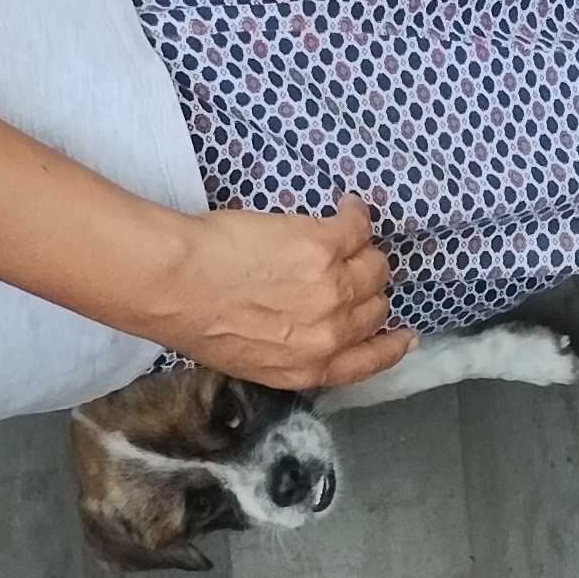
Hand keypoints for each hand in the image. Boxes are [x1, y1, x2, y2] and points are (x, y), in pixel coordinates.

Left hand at [158, 196, 408, 390]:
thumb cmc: (194, 319)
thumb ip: (290, 351)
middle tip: (338, 268)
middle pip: (375, 307)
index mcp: (309, 369)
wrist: (175, 284)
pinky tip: (344, 208)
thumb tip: (307, 327)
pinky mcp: (325, 246)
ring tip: (339, 235)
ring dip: (360, 251)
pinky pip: (358, 227)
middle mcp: (330, 334)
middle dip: (361, 289)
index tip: (403, 335)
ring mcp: (332, 289)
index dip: (390, 346)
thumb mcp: (250, 358)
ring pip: (374, 266)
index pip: (369, 362)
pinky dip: (354, 215)